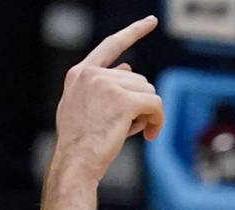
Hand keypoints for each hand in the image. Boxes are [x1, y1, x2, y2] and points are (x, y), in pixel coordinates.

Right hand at [52, 15, 163, 183]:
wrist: (75, 162)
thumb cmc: (82, 142)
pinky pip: (156, 104)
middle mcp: (92, 74)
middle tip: (128, 127)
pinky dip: (159, 120)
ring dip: (148, 113)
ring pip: (149, 92)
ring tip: (130, 131)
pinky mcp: (123, 100)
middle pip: (138, 79)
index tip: (151, 21)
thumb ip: (104, 86)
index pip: (111, 46)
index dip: (133, 32)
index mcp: (80, 74)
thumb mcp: (85, 108)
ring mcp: (106, 84)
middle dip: (140, 103)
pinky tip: (151, 135)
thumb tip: (128, 67)